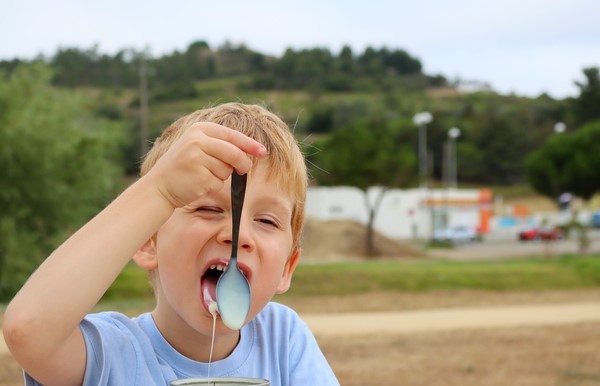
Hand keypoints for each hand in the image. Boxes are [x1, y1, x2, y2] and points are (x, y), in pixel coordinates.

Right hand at [146, 122, 266, 207]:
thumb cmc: (183, 167)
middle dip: (244, 164)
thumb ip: (220, 145)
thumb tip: (250, 152)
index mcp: (199, 129)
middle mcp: (198, 141)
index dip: (250, 144)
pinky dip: (213, 185)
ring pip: (227, 170)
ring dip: (221, 176)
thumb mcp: (197, 146)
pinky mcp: (199, 177)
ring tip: (202, 174)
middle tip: (245, 170)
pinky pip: (219, 183)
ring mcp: (197, 159)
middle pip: (234, 153)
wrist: (159, 186)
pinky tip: (198, 183)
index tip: (263, 151)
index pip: (232, 135)